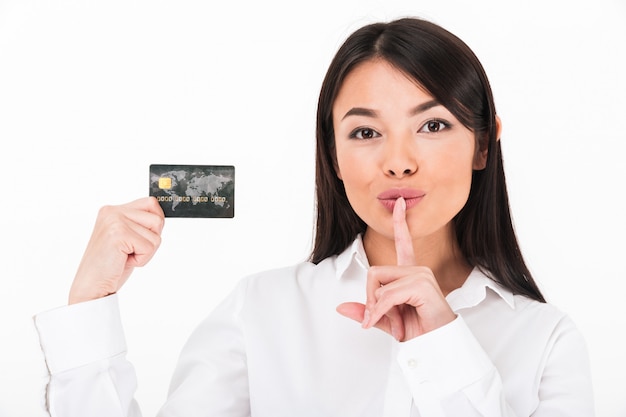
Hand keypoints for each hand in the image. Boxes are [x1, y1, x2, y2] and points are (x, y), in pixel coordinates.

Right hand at [68, 197, 164, 304]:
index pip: (151, 203)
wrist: (91, 287)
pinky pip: (149, 246)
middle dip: (150, 241)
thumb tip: (161, 218)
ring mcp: (114, 221)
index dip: (155, 224)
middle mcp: (112, 212)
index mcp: (112, 210)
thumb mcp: (127, 239)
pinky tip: (124, 261)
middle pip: (157, 219)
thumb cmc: (110, 266)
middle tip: (130, 251)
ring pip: (155, 235)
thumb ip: (140, 224)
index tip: (141, 239)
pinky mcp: (118, 234)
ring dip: (146, 252)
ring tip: (125, 256)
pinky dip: (142, 259)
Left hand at [336, 197, 455, 340]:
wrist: (438, 347)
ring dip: (378, 308)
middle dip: (370, 299)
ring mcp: (421, 275)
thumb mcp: (385, 319)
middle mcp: (417, 270)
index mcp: (410, 273)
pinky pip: (388, 295)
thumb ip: (366, 311)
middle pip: (374, 272)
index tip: (399, 203)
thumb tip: (340, 307)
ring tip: (396, 325)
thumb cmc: (419, 331)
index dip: (400, 222)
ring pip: (379, 284)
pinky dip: (383, 311)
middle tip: (380, 319)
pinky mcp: (422, 285)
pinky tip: (396, 326)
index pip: (404, 242)